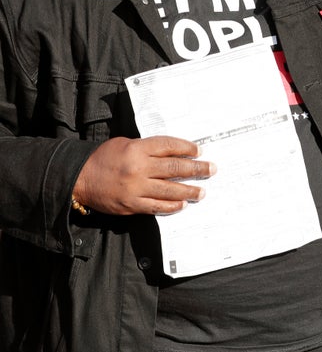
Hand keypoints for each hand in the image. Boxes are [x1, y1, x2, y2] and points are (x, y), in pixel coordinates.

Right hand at [72, 136, 215, 215]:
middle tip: (211, 169)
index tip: (200, 150)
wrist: (79, 178)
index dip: (187, 148)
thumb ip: (147, 148)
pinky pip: (157, 207)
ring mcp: (136, 188)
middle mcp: (139, 168)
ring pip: (170, 190)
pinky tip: (183, 204)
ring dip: (189, 191)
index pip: (169, 146)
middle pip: (175, 168)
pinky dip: (172, 206)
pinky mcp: (132, 205)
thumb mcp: (124, 144)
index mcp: (137, 149)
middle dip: (197, 169)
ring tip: (202, 191)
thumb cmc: (103, 158)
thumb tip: (173, 154)